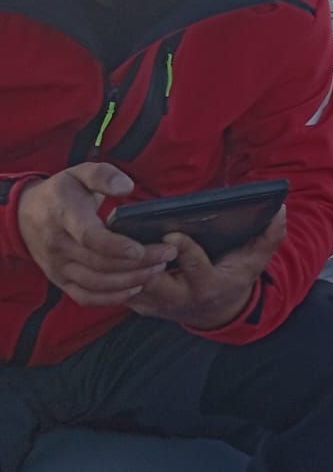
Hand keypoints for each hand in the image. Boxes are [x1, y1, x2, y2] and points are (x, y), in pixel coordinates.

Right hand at [17, 164, 174, 306]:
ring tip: (159, 269)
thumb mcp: (79, 173)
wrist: (25, 214)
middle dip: (138, 263)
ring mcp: (57, 266)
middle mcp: (58, 245)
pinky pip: (85, 296)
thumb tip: (126, 187)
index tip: (142, 248)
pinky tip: (135, 288)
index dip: (117, 246)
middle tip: (168, 254)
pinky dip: (111, 298)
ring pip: (96, 283)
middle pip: (100, 263)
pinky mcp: (59, 280)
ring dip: (130, 281)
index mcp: (64, 216)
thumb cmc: (61, 192)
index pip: (90, 237)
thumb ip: (103, 175)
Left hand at [128, 208, 286, 330]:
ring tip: (115, 238)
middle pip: (153, 281)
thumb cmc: (234, 279)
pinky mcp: (139, 304)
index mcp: (208, 286)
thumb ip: (269, 237)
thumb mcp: (256, 261)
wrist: (216, 312)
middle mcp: (179, 299)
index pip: (194, 269)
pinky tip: (110, 249)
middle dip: (142, 260)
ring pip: (130, 286)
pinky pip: (118, 289)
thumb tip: (280, 210)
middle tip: (132, 235)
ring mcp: (156, 305)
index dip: (183, 252)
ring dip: (122, 266)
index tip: (172, 235)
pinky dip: (113, 272)